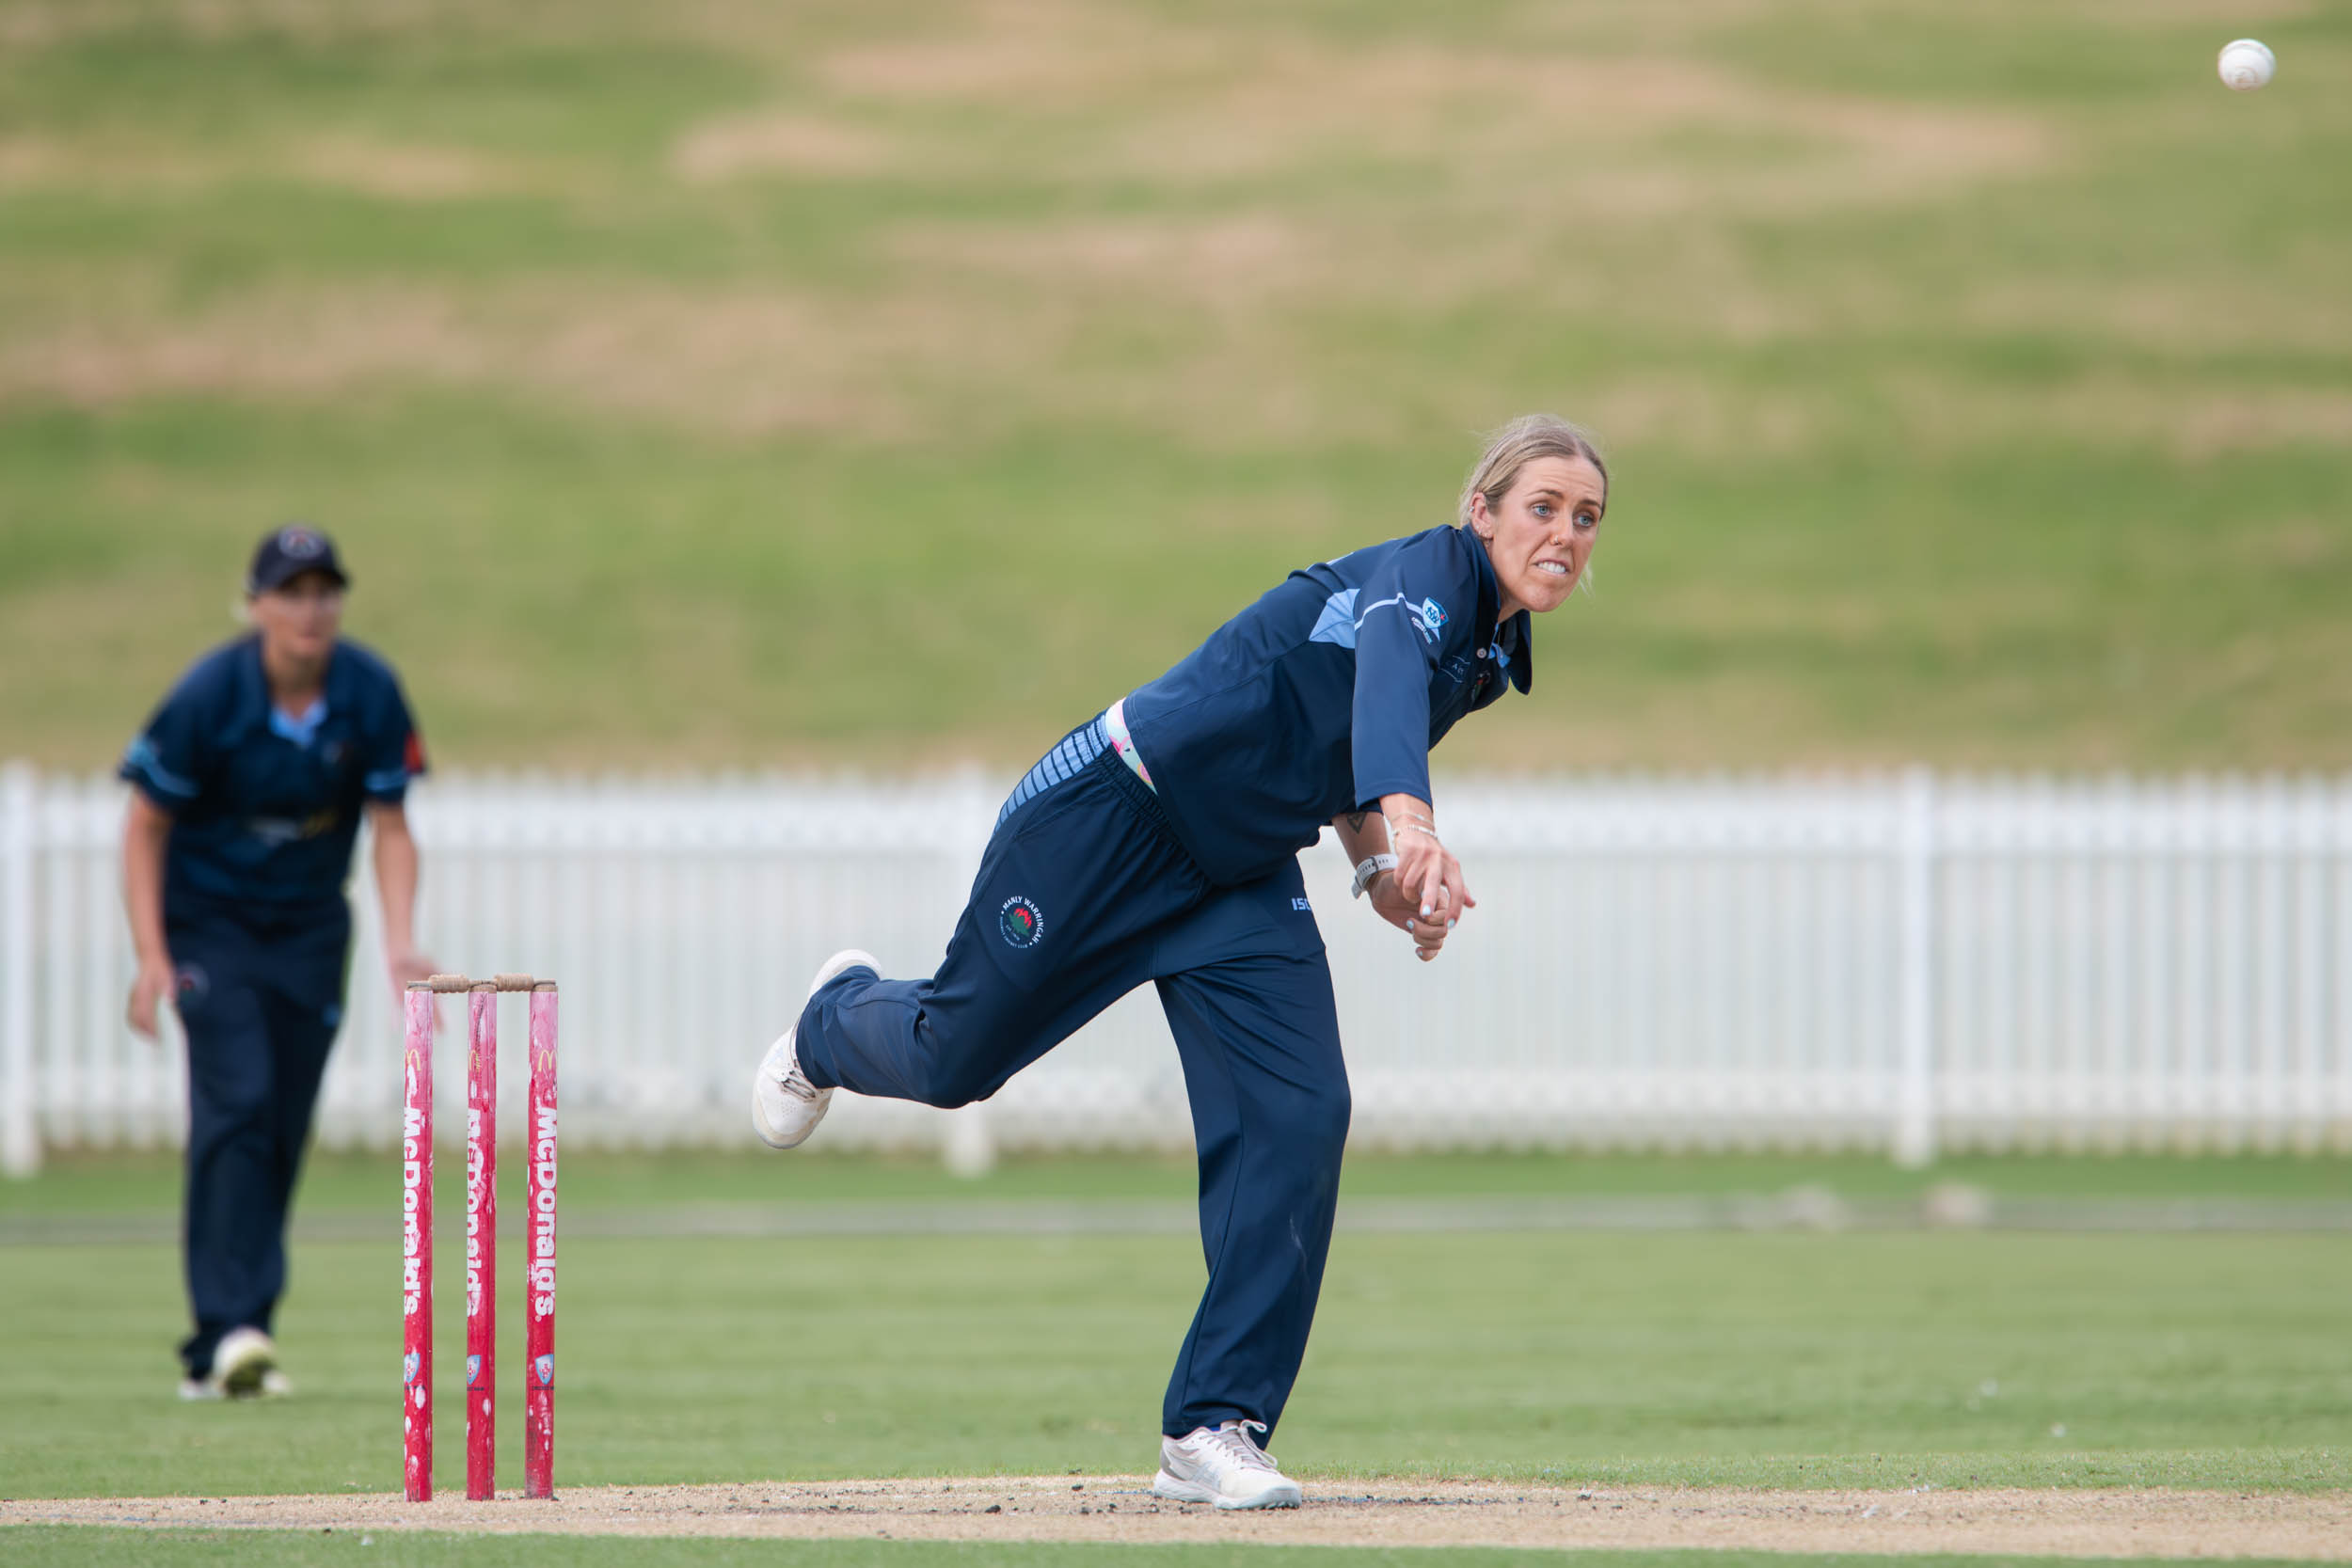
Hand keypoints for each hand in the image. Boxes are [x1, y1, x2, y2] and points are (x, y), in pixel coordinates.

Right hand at [127, 956, 175, 1040]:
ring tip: (148, 1038)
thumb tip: (170, 1001)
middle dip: (144, 1032)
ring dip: (138, 1028)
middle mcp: (136, 996)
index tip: (156, 1037)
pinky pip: (131, 1012)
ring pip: (132, 1016)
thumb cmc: (160, 967)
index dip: (150, 1028)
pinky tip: (142, 1027)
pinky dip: (135, 1022)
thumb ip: (168, 988)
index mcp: (144, 992)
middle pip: (136, 1019)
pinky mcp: (133, 996)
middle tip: (153, 1042)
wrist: (149, 957)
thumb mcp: (168, 976)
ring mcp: (133, 996)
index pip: (145, 1014)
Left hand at [386, 945, 437, 1029]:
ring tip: (418, 1036)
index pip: (436, 1010)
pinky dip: (393, 1018)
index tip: (445, 1030)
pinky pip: (393, 1008)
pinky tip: (394, 1029)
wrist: (401, 954)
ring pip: (412, 1013)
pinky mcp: (395, 995)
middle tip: (437, 1036)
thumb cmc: (418, 959)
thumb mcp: (432, 966)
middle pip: (425, 1014)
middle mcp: (418, 998)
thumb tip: (463, 977)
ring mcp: (406, 998)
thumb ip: (444, 973)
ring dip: (416, 1023)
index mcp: (428, 993)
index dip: (440, 1020)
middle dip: (432, 1025)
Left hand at [1367, 871, 1452, 962]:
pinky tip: (1417, 951)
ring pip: (1438, 942)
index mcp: (1438, 899)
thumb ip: (1417, 888)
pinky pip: (1433, 950)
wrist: (1382, 893)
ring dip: (1423, 941)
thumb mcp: (1404, 883)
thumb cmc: (1393, 885)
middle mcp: (1437, 913)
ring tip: (1409, 928)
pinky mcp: (1423, 934)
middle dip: (1426, 931)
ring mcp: (1431, 925)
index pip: (1447, 915)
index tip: (1420, 914)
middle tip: (1409, 921)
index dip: (1435, 918)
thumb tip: (1426, 895)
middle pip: (1443, 931)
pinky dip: (1427, 954)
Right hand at [1386, 819, 1474, 944]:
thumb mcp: (1450, 870)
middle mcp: (1439, 860)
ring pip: (1410, 883)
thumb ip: (1460, 889)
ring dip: (1408, 894)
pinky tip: (1401, 881)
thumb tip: (1472, 904)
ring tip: (1410, 894)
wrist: (1417, 831)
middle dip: (1430, 900)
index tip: (1450, 925)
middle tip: (1425, 915)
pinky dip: (1399, 883)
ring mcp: (1423, 854)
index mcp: (1453, 867)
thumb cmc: (1435, 858)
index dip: (1455, 909)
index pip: (1457, 891)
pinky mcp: (1408, 851)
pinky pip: (1400, 875)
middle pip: (1434, 884)